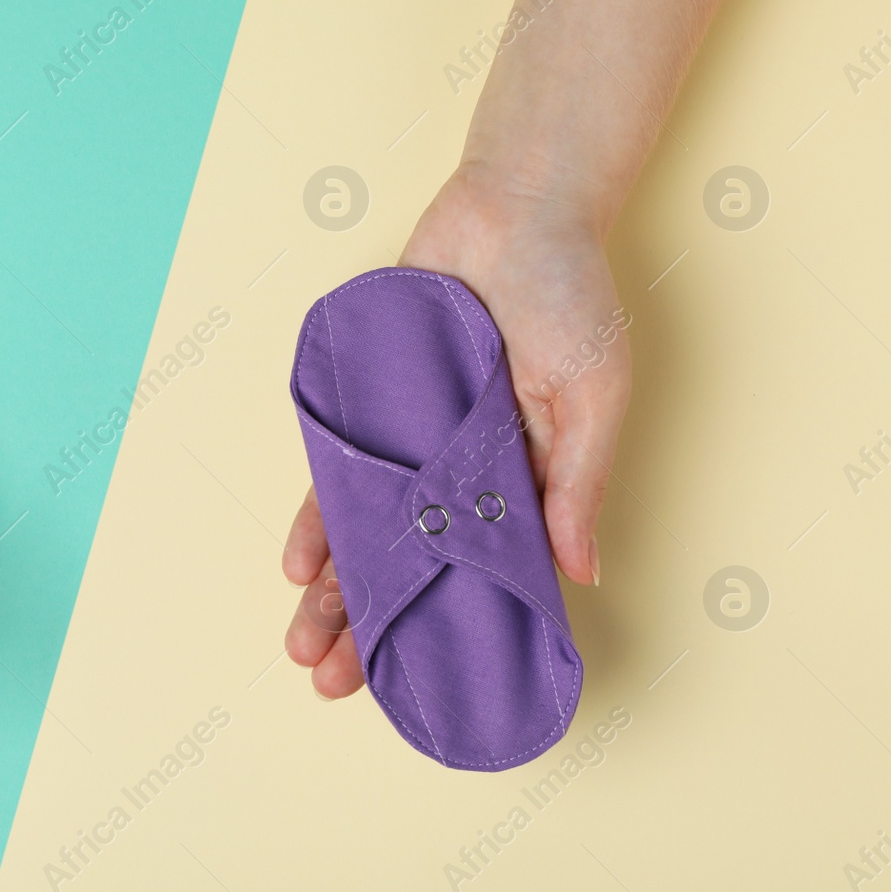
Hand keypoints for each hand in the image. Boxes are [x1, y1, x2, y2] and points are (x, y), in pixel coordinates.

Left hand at [282, 165, 629, 698]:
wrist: (516, 208)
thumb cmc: (570, 297)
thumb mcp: (594, 396)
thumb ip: (580, 483)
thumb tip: (579, 572)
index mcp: (519, 482)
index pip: (475, 575)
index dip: (447, 627)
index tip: (418, 683)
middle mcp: (459, 471)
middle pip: (408, 564)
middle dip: (369, 625)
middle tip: (331, 681)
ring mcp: (412, 438)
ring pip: (364, 529)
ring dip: (332, 587)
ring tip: (300, 644)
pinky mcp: (373, 400)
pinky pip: (339, 467)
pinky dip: (318, 514)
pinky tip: (296, 563)